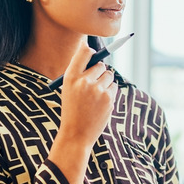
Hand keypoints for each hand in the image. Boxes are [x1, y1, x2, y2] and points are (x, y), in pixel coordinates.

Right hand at [48, 42, 117, 183]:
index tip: (92, 51)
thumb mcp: (69, 89)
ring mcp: (97, 90)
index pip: (84, 52)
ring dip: (105, 82)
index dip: (90, 50)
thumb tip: (93, 51)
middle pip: (100, 64)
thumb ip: (79, 72)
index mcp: (70, 77)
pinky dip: (110, 92)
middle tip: (93, 83)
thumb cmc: (72, 109)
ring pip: (109, 75)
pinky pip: (114, 87)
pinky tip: (100, 103)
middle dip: (99, 71)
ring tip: (95, 96)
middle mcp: (84, 81)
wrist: (76, 133)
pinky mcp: (108, 98)